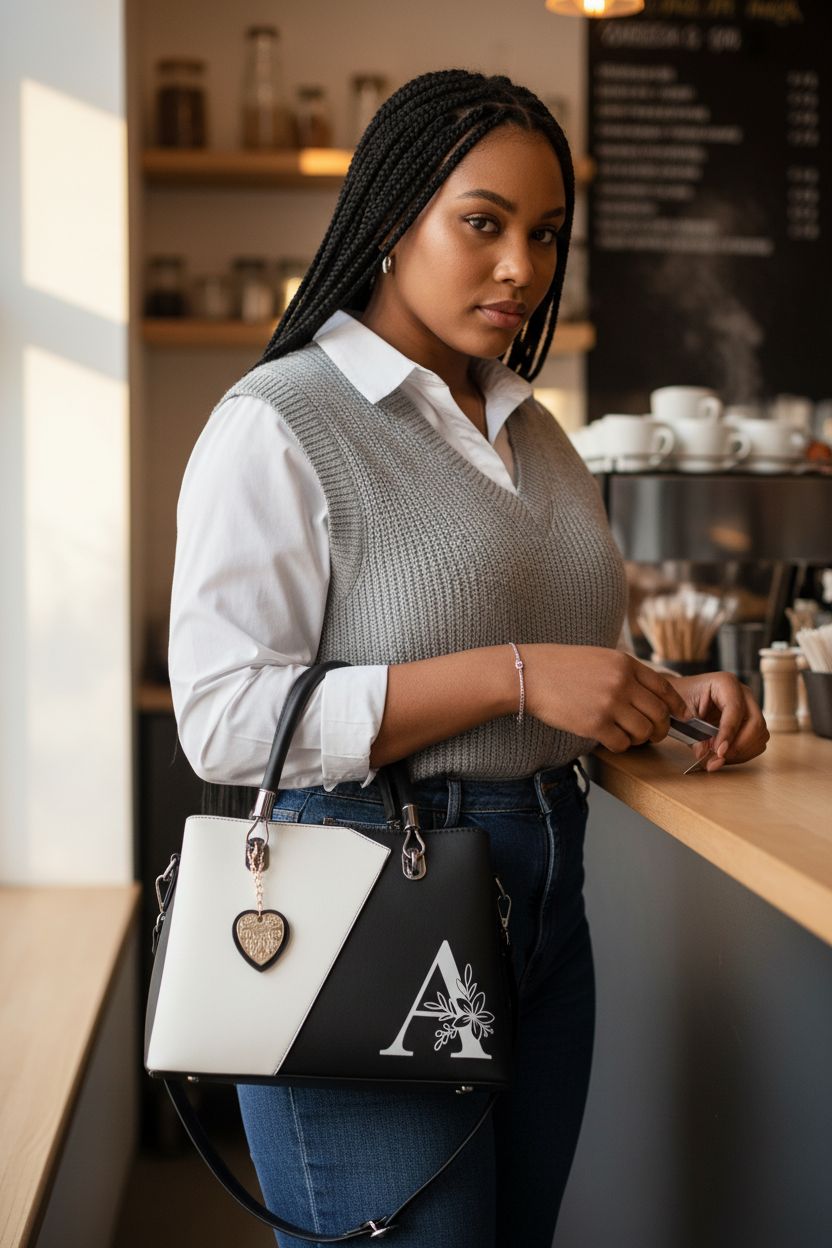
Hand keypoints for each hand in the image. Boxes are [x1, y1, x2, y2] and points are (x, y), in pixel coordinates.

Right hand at [523, 645, 689, 752]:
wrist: (529, 675)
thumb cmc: (561, 666)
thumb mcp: (600, 658)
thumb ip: (624, 672)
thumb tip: (649, 694)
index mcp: (625, 664)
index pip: (664, 688)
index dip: (676, 706)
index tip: (681, 716)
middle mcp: (622, 683)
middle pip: (658, 713)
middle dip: (661, 728)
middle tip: (655, 734)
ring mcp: (609, 704)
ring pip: (643, 731)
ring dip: (641, 739)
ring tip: (630, 737)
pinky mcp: (594, 724)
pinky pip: (621, 743)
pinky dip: (621, 745)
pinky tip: (611, 739)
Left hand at [666, 671, 769, 771]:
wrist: (682, 695)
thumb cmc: (682, 700)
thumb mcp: (682, 716)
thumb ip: (694, 737)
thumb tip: (707, 758)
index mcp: (725, 683)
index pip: (735, 709)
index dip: (729, 733)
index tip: (719, 751)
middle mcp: (743, 694)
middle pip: (756, 723)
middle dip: (739, 745)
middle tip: (719, 756)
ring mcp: (751, 707)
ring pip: (760, 735)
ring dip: (742, 751)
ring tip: (718, 757)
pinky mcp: (752, 721)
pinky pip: (758, 742)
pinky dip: (744, 753)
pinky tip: (725, 755)